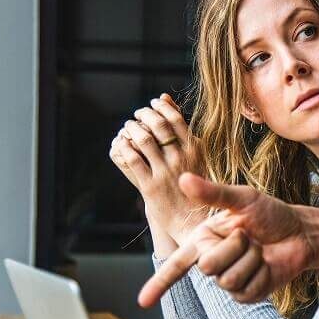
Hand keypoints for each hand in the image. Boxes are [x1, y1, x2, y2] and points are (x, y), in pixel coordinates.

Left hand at [108, 94, 206, 248]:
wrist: (194, 221)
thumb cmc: (195, 185)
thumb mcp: (196, 155)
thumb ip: (181, 129)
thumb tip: (165, 97)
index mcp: (195, 150)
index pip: (175, 118)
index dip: (160, 107)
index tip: (152, 104)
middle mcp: (181, 159)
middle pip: (158, 125)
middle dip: (144, 115)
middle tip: (138, 114)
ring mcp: (166, 173)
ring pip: (143, 140)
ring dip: (131, 129)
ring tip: (129, 127)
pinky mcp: (150, 187)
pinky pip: (132, 159)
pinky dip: (124, 147)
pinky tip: (122, 144)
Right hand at [137, 173, 315, 306]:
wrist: (300, 232)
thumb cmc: (271, 214)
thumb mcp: (243, 199)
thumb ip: (213, 193)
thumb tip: (182, 179)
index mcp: (203, 239)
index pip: (176, 264)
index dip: (159, 283)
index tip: (142, 301)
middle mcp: (213, 261)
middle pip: (208, 266)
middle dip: (234, 247)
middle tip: (249, 236)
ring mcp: (229, 280)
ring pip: (229, 279)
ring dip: (251, 260)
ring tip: (259, 249)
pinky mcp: (247, 294)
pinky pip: (247, 290)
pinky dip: (261, 274)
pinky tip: (267, 264)